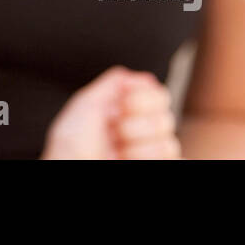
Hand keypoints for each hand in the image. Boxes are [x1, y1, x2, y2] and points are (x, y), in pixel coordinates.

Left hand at [40, 66, 180, 158]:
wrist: (70, 166)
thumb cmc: (70, 145)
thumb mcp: (86, 103)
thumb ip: (115, 83)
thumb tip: (146, 78)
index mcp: (127, 112)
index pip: (159, 96)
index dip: (142, 99)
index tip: (121, 105)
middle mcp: (141, 131)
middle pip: (166, 118)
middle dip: (135, 125)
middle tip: (114, 132)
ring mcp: (148, 153)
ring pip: (169, 144)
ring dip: (137, 148)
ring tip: (117, 151)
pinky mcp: (155, 167)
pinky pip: (174, 159)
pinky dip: (146, 158)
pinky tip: (126, 159)